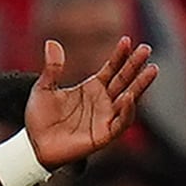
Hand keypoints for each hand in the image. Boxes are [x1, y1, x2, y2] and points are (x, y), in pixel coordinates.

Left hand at [24, 36, 158, 168]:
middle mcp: (103, 101)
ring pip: (129, 99)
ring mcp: (105, 117)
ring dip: (140, 85)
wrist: (34, 145)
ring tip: (151, 69)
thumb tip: (51, 43)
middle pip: (124, 80)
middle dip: (136, 65)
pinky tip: (129, 96)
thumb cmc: (40, 118)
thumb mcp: (43, 88)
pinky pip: (121, 122)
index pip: (111, 68)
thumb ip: (52, 68)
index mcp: (92, 88)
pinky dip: (127, 110)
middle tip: (146, 49)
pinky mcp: (104, 135)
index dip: (120, 55)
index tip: (126, 40)